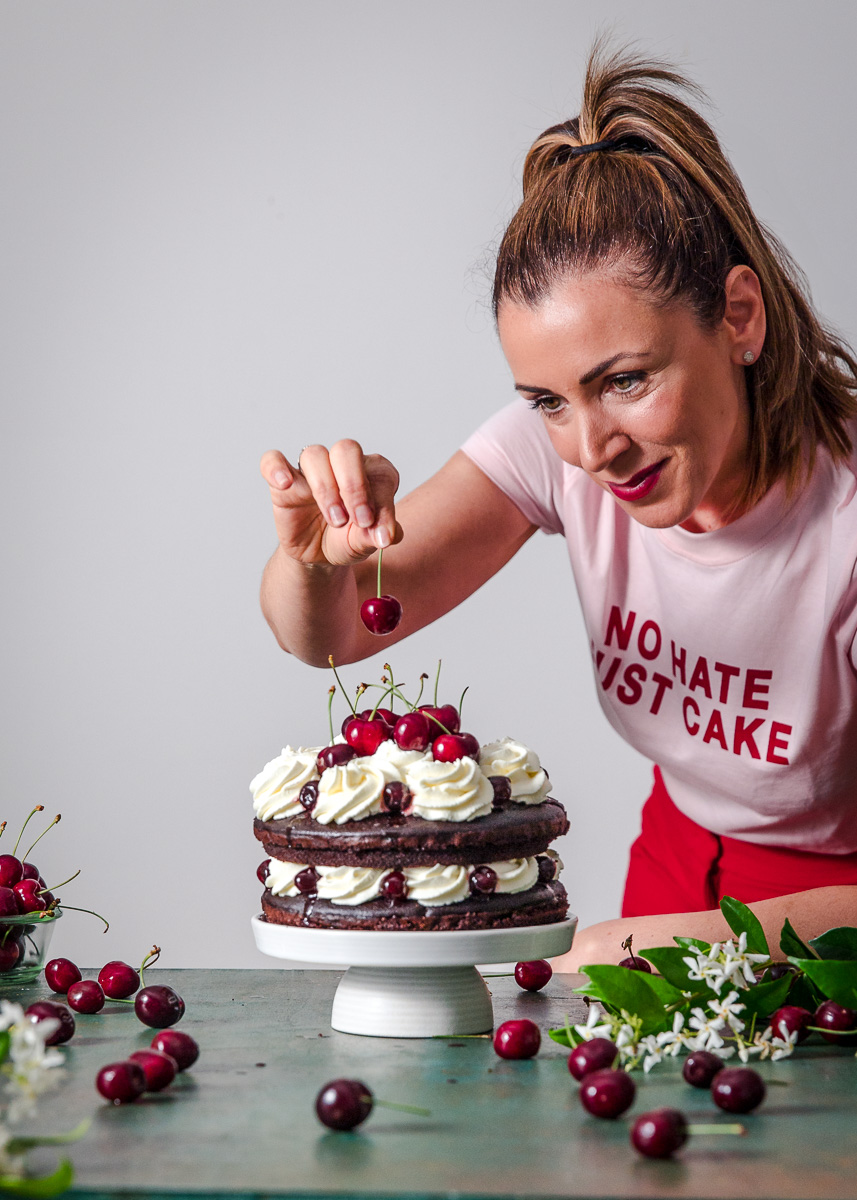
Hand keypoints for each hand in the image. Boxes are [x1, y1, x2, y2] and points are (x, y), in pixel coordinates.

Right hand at [259, 440, 402, 566]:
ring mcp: (312, 470)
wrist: (318, 556)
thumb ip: (377, 535)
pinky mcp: (284, 482)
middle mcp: (343, 464)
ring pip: (315, 455)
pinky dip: (276, 468)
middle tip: (357, 520)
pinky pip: (273, 460)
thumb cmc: (347, 540)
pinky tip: (284, 483)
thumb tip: (387, 536)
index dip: (381, 501)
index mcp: (373, 473)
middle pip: (347, 450)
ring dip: (325, 489)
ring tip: (335, 520)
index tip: (376, 529)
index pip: (380, 474)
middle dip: (354, 486)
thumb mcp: (365, 542)